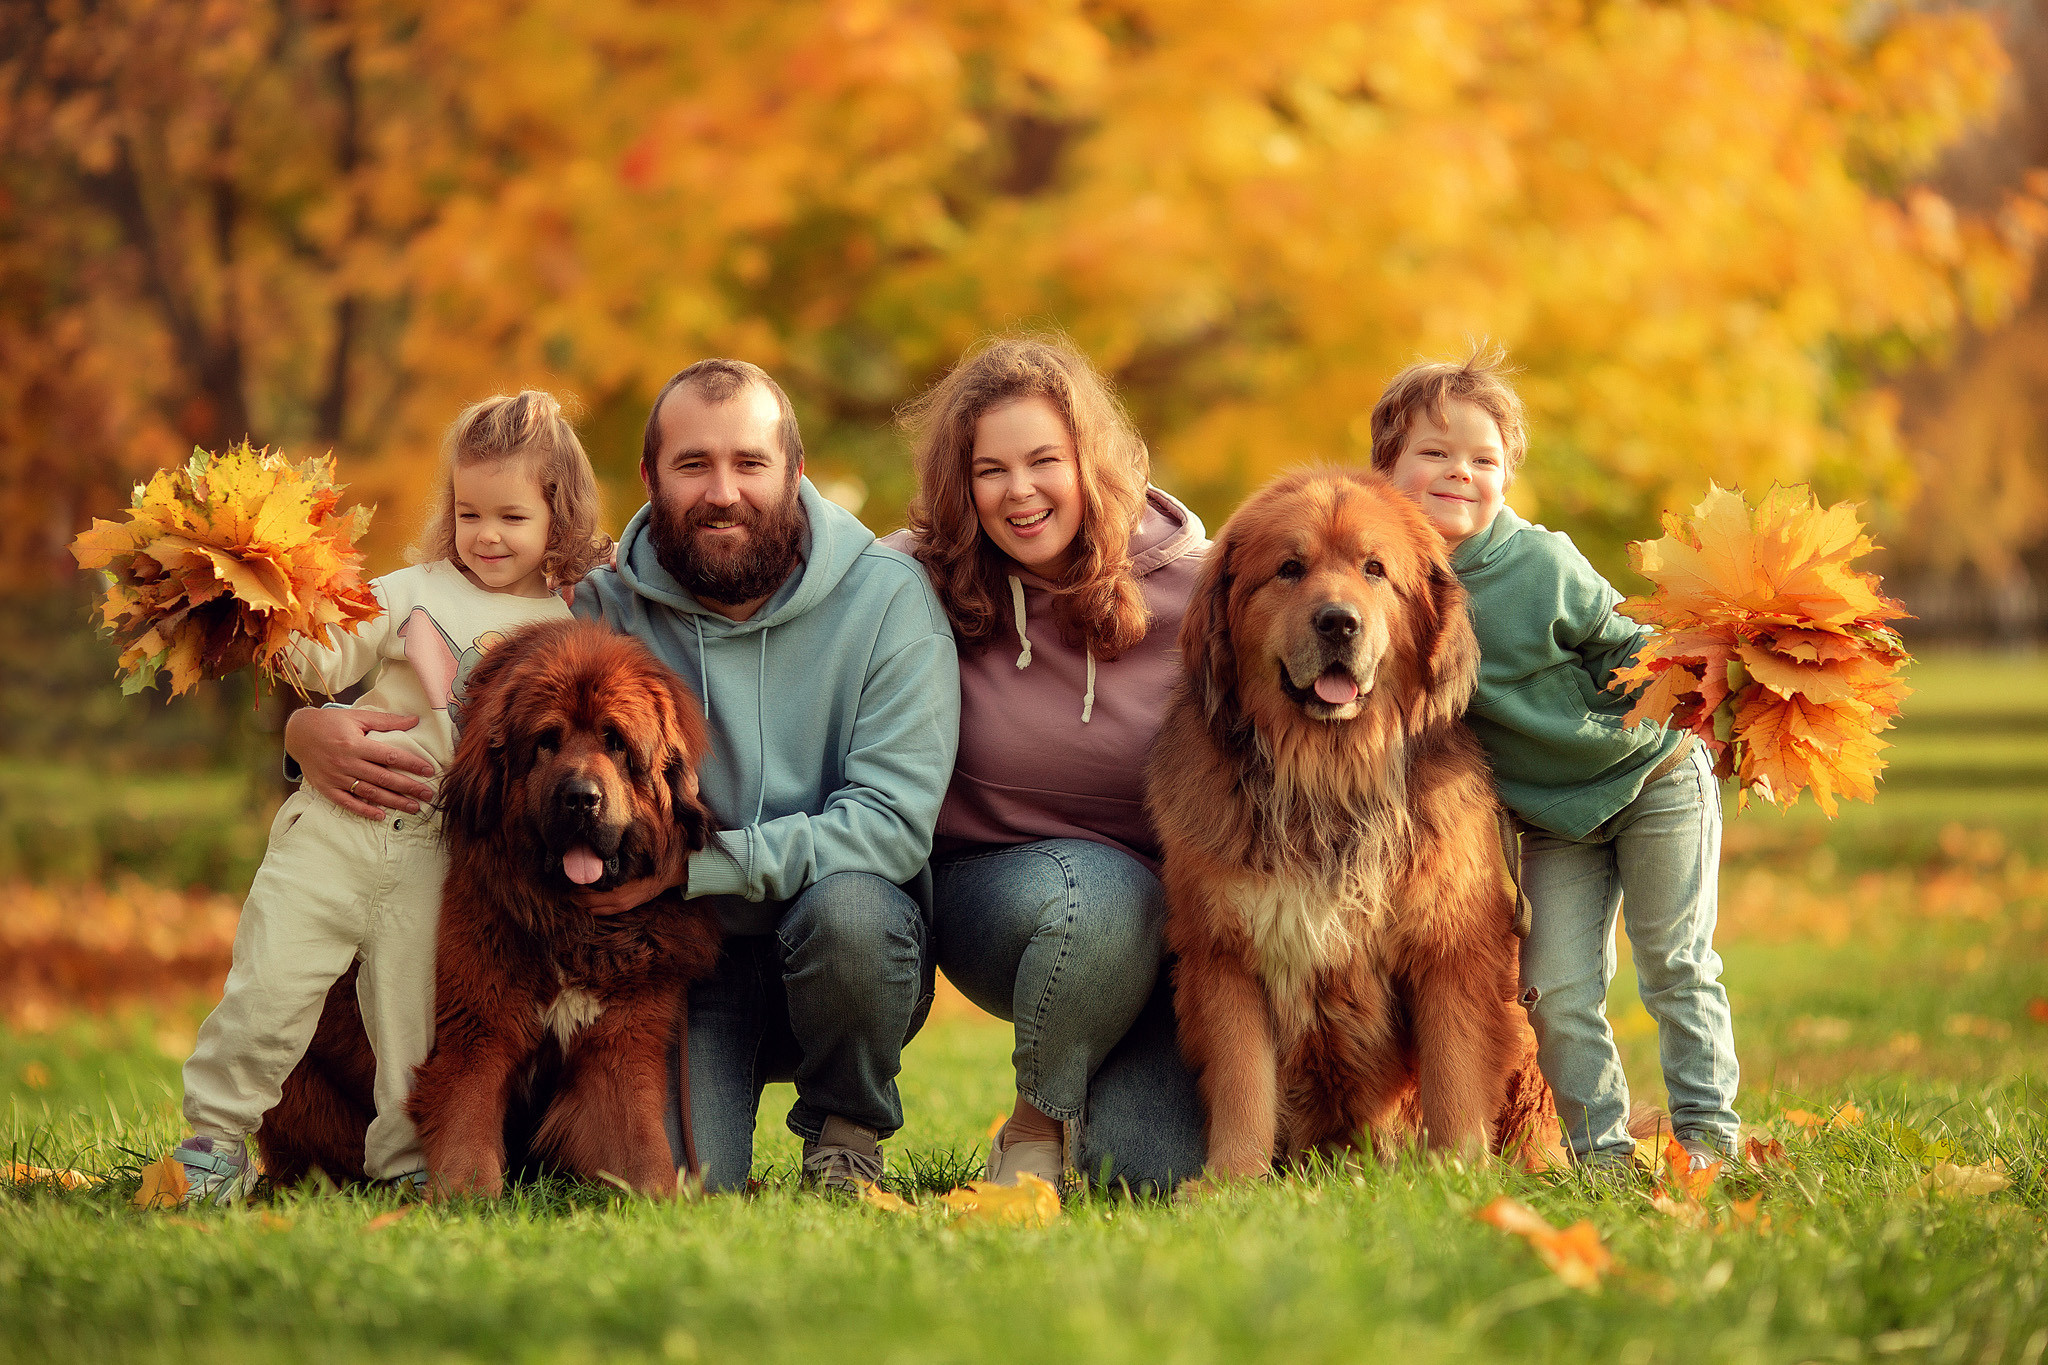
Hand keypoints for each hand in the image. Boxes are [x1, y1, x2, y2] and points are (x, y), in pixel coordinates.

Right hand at [285, 706, 436, 818]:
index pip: (390, 756)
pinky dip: (364, 810)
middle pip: (383, 778)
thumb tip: (414, 720)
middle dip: (408, 787)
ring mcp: (336, 777)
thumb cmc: (331, 723)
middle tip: (428, 794)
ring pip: (369, 793)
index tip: (429, 770)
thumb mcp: (357, 716)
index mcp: (355, 743)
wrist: (298, 733)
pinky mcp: (326, 788)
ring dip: (393, 802)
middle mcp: (346, 762)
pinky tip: (382, 816)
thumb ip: (386, 721)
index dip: (411, 764)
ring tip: (413, 807)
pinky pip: (348, 803)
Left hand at [571, 843, 685, 915]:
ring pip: (587, 908)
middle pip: (581, 899)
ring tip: (575, 889)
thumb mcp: (625, 860)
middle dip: (572, 891)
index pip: (583, 887)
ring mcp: (618, 905)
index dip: (573, 881)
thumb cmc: (644, 864)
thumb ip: (607, 862)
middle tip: (568, 881)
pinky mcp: (622, 908)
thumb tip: (585, 858)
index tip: (569, 872)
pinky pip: (597, 912)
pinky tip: (587, 897)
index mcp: (614, 885)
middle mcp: (615, 898)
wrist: (665, 875)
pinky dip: (589, 906)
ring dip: (579, 900)